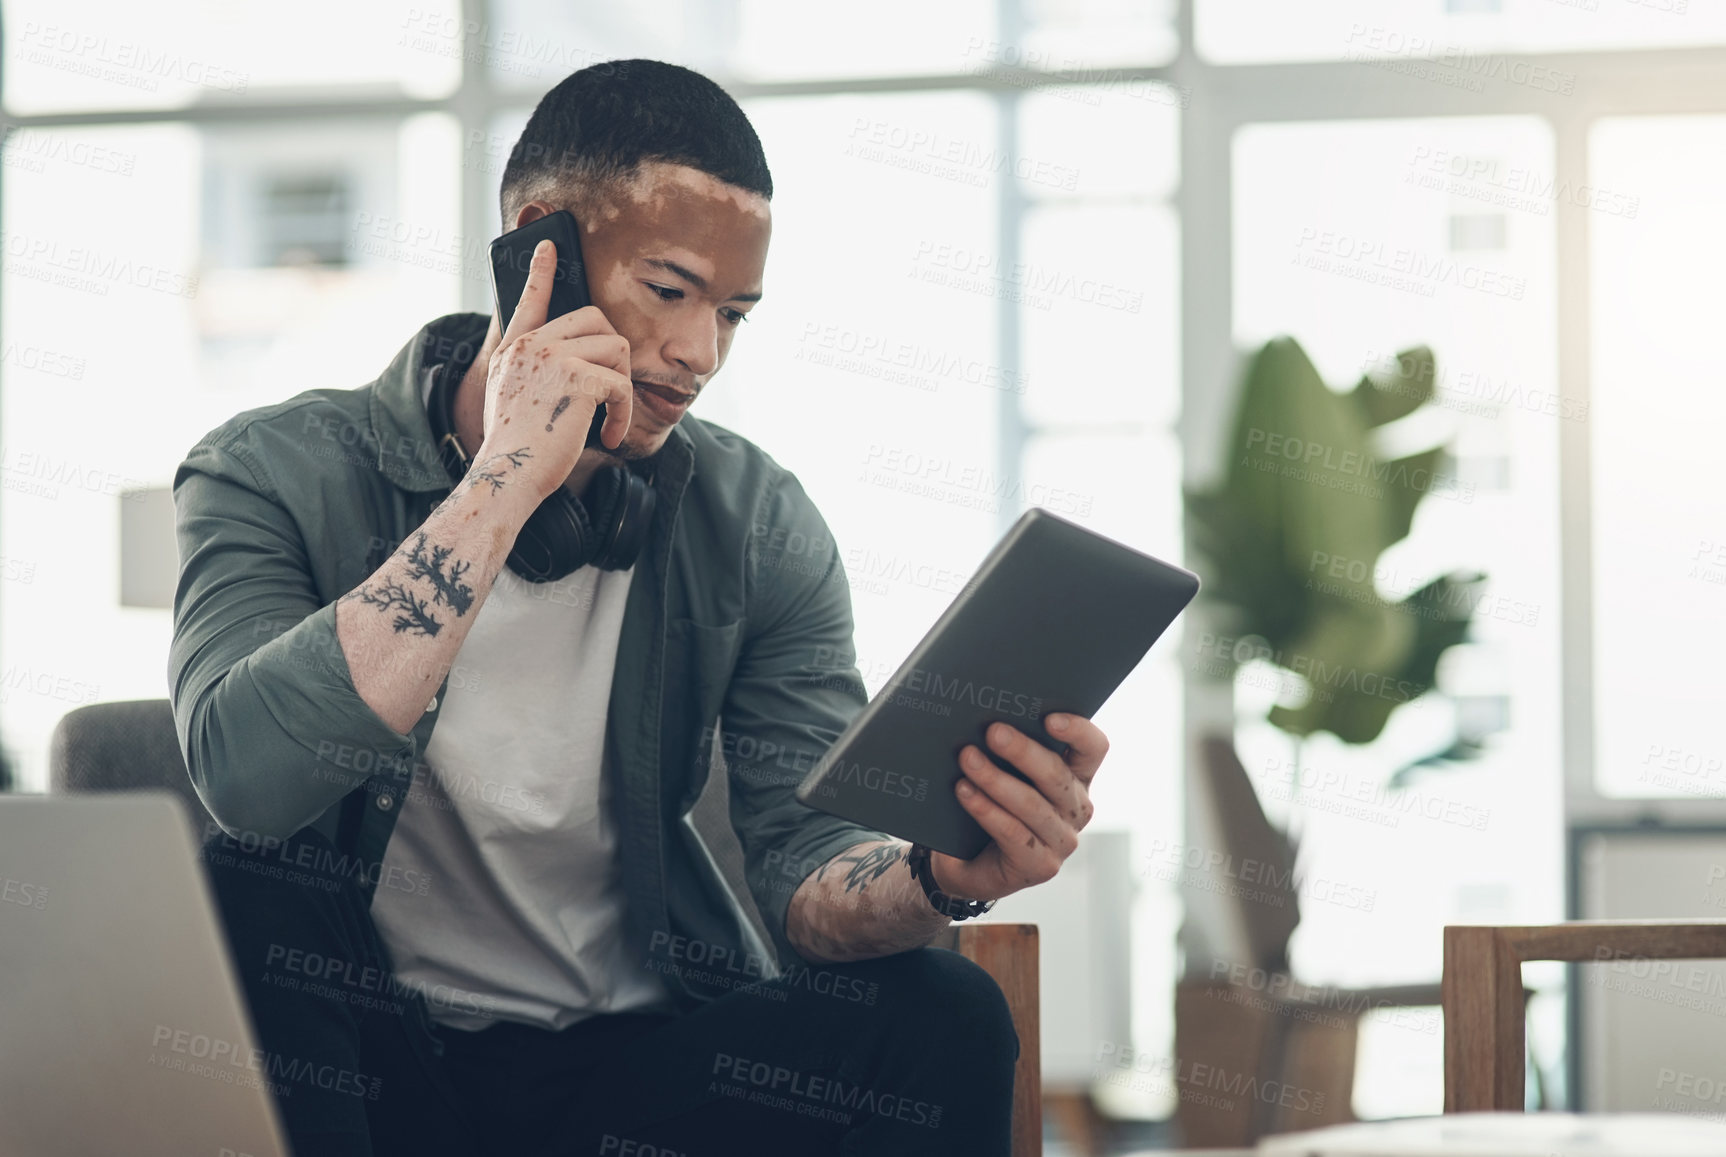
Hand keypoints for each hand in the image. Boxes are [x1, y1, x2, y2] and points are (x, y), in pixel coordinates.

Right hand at [479, 238, 633, 500]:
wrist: (509, 474)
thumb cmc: (517, 447)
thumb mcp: (512, 399)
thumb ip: (533, 372)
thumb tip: (576, 360)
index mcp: (514, 351)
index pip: (529, 300)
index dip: (541, 272)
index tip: (548, 246)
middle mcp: (531, 346)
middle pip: (596, 320)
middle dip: (614, 355)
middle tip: (610, 393)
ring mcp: (552, 357)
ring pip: (616, 348)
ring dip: (622, 389)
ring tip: (609, 419)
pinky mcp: (577, 378)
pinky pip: (622, 384)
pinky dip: (624, 415)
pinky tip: (611, 436)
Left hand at [930, 714, 1108, 903]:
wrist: (969, 862)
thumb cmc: (991, 803)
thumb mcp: (1006, 771)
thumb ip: (1008, 747)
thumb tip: (985, 716)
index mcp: (1077, 777)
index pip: (1093, 748)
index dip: (1078, 730)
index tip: (1048, 717)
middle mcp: (1077, 808)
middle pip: (1056, 774)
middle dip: (1022, 751)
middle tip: (992, 731)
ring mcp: (1063, 840)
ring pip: (1032, 804)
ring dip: (996, 779)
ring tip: (967, 758)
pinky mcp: (1042, 866)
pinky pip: (1013, 832)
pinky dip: (986, 809)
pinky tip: (964, 791)